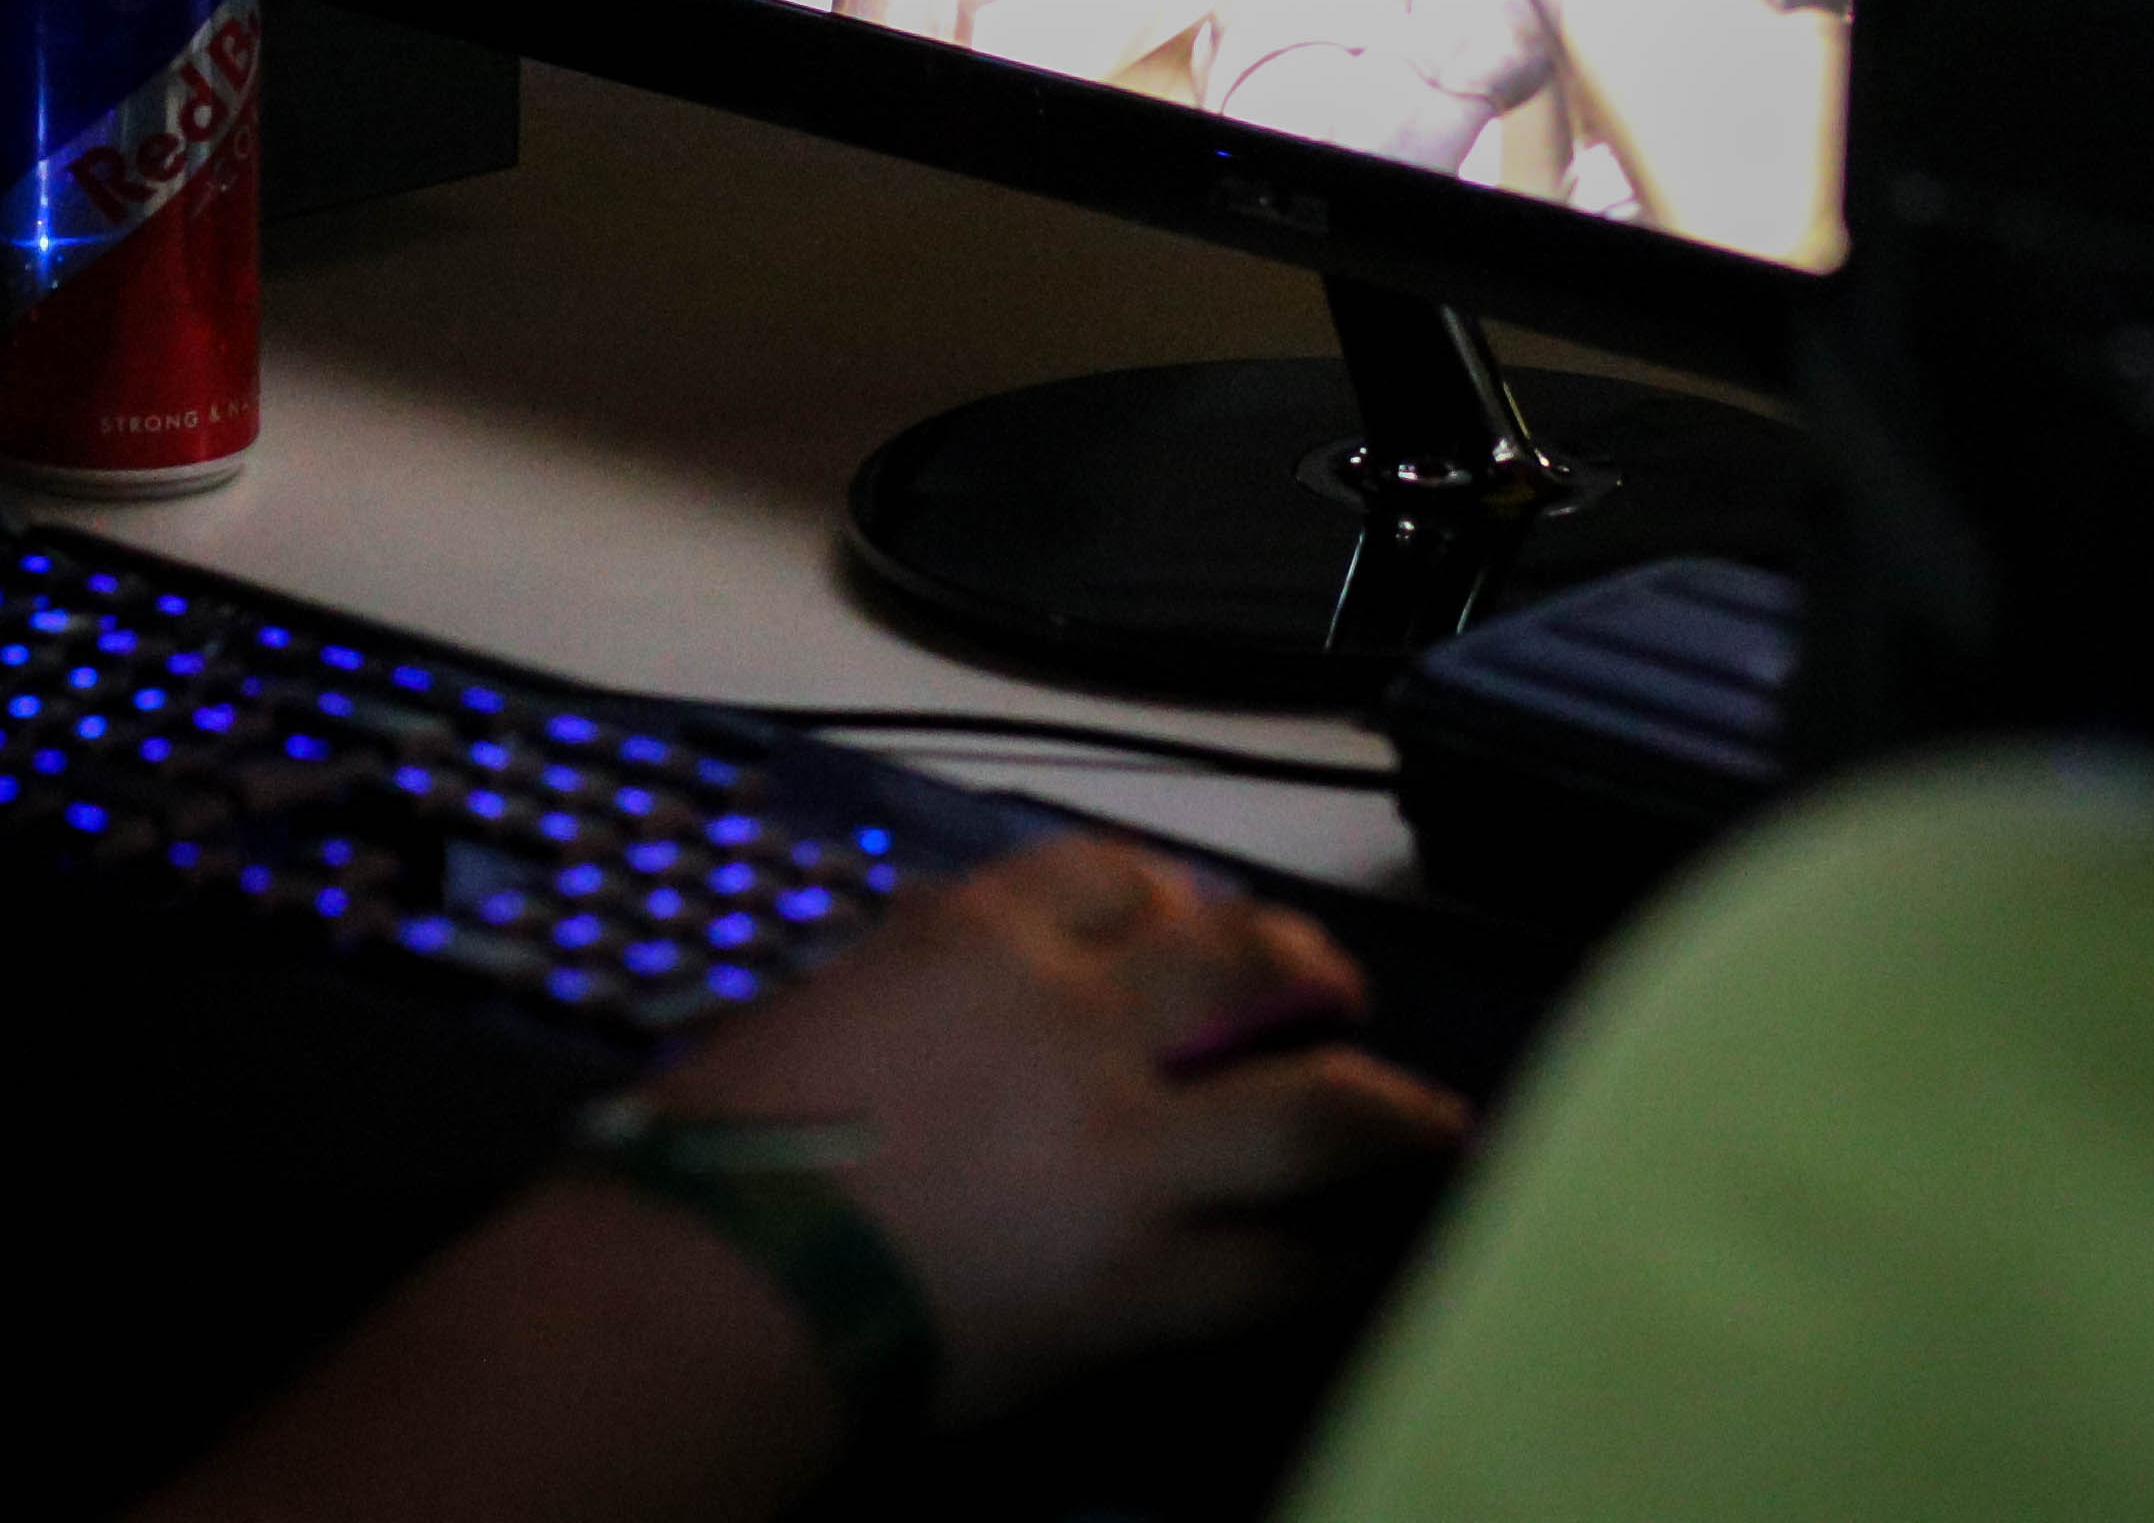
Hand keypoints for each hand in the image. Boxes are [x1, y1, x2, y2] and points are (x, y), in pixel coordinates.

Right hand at [637, 831, 1471, 1420]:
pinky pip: (1273, 1266)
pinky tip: (1344, 1261)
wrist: (721, 1277)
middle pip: (1243, 962)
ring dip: (1385, 1110)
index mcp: (983, 938)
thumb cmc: (725, 1141)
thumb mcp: (819, 1002)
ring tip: (1431, 1121)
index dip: (1174, 898)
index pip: (1119, 876)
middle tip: (1335, 991)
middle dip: (1303, 969)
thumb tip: (949, 987)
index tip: (1192, 920)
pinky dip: (1318, 1261)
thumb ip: (911, 981)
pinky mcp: (1148, 1277)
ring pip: (1314, 1109)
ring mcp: (1134, 1149)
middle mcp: (1083, 1019)